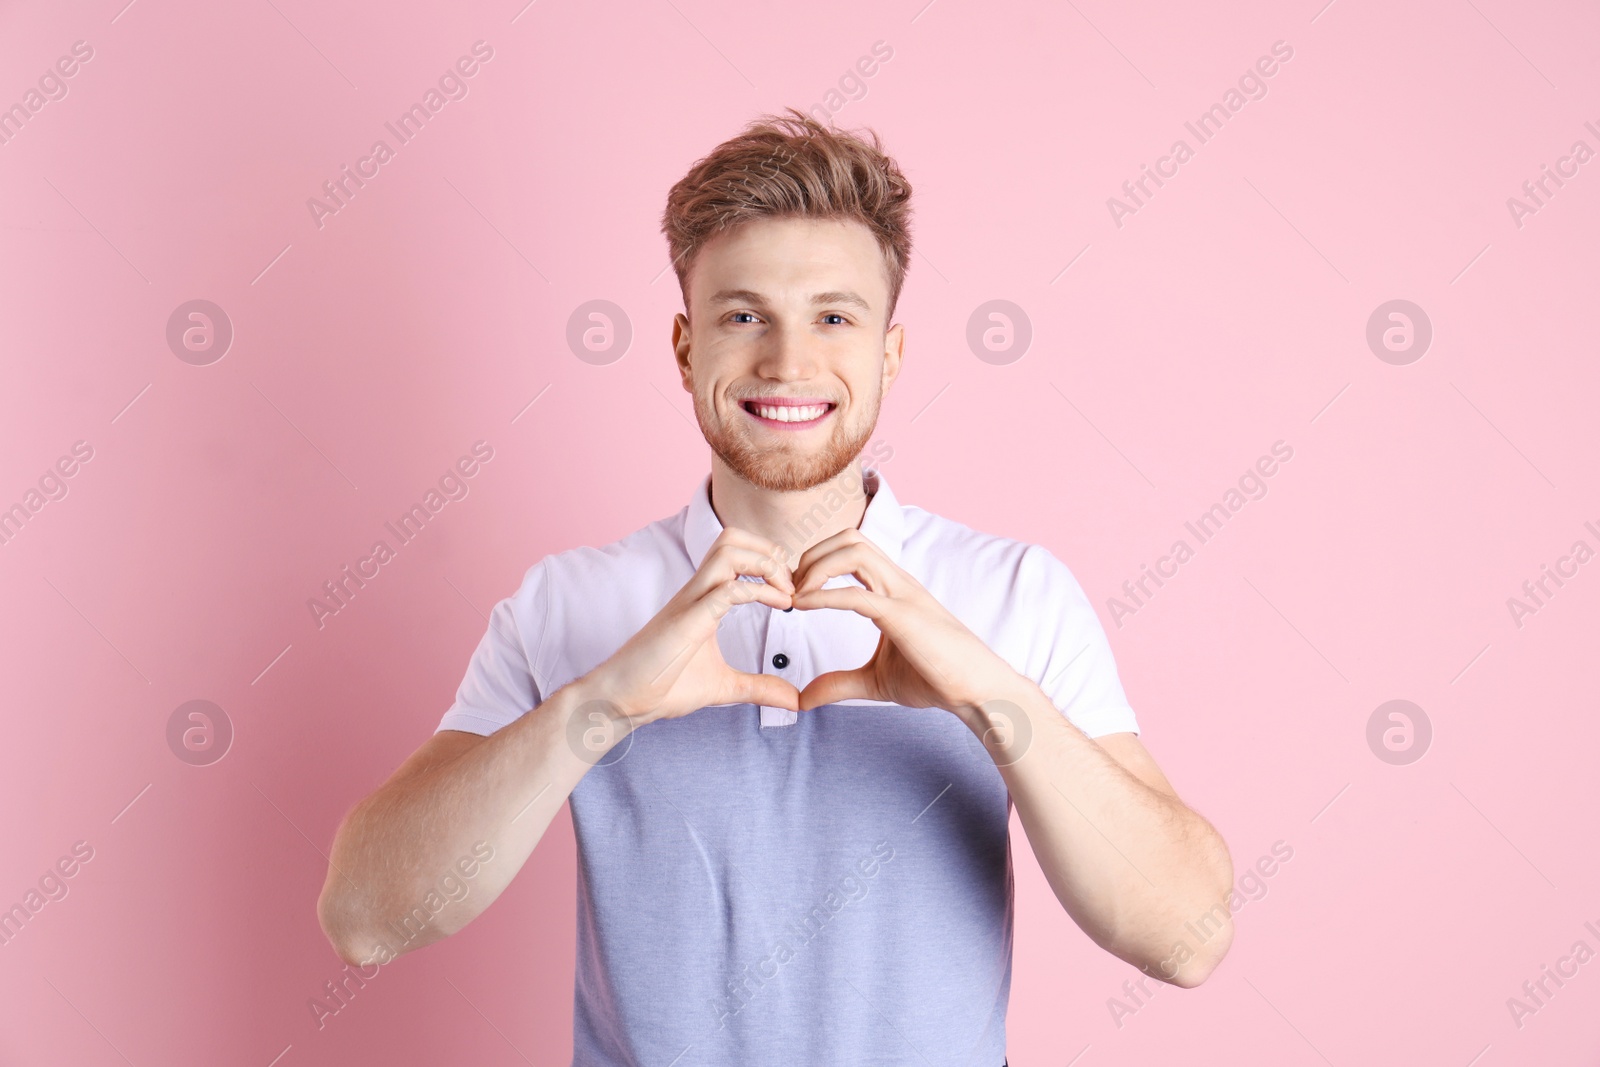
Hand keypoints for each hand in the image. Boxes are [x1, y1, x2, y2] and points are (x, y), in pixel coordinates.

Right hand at [580, 528, 798, 724]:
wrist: (621, 701)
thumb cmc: (663, 687)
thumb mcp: (723, 686)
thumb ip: (759, 687)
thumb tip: (794, 700)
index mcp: (703, 597)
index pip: (737, 551)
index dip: (771, 561)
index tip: (793, 592)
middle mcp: (696, 591)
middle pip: (732, 537)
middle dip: (770, 551)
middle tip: (791, 586)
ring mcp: (689, 603)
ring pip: (727, 550)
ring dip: (765, 564)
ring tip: (785, 593)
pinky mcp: (686, 622)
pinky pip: (725, 590)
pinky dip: (758, 591)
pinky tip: (778, 607)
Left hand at [790, 528, 1021, 715]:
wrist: (978, 691)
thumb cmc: (937, 679)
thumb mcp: (876, 682)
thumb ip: (840, 683)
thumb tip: (804, 699)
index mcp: (893, 589)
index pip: (852, 548)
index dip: (817, 561)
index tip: (794, 592)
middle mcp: (898, 583)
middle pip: (850, 538)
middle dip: (812, 555)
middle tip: (790, 589)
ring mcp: (902, 595)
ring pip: (853, 550)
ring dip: (816, 567)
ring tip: (796, 596)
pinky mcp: (903, 617)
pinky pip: (856, 593)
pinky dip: (822, 596)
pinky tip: (801, 607)